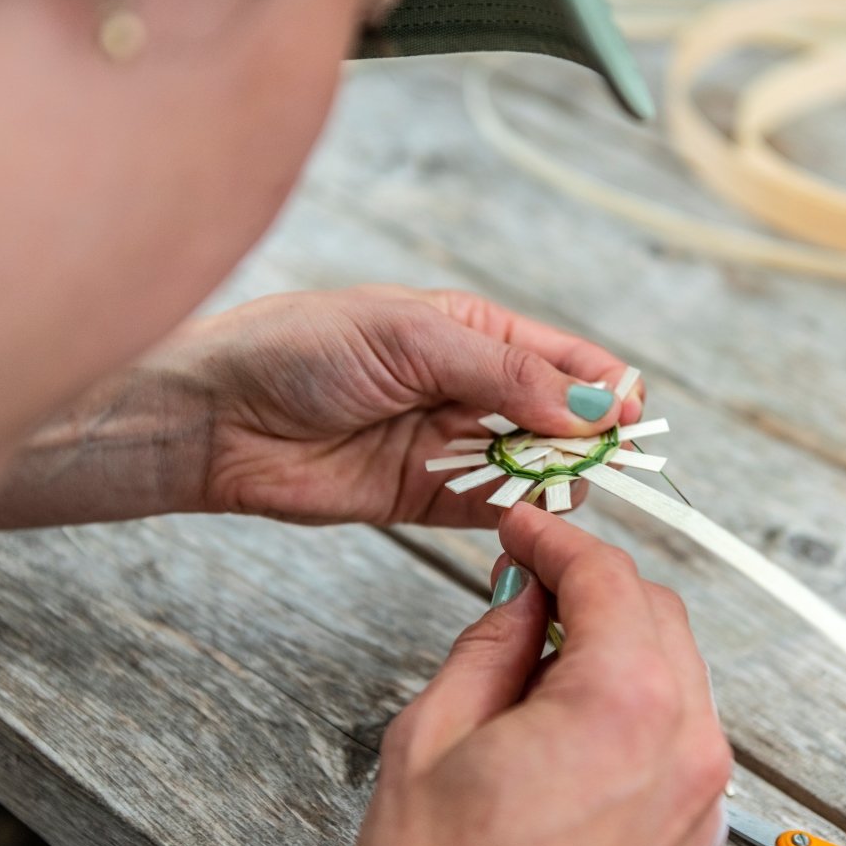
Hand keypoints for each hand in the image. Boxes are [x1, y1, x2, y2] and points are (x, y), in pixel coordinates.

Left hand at [159, 285, 643, 525]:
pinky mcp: (425, 499)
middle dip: (585, 438)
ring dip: (552, 477)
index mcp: (473, 330)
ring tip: (548, 483)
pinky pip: (492, 509)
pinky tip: (525, 512)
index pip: (564, 360)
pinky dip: (517, 514)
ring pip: (534, 468)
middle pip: (559, 418)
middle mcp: (470, 388)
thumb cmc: (301, 349)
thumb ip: (503, 372)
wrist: (216, 416)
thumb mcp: (411, 337)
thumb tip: (592, 404)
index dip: (605, 388)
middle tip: (592, 458)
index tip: (630, 416)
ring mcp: (450, 446)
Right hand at [348, 505, 730, 845]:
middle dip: (594, 589)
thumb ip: (491, 645)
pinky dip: (637, 716)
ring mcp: (699, 807)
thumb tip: (523, 597)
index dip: (557, 539)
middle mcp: (684, 751)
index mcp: (622, 707)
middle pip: (657, 617)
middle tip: (524, 588)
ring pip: (677, 678)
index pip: (608, 578)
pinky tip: (571, 736)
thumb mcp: (430, 739)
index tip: (523, 529)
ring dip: (617, 651)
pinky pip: (681, 746)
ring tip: (536, 671)